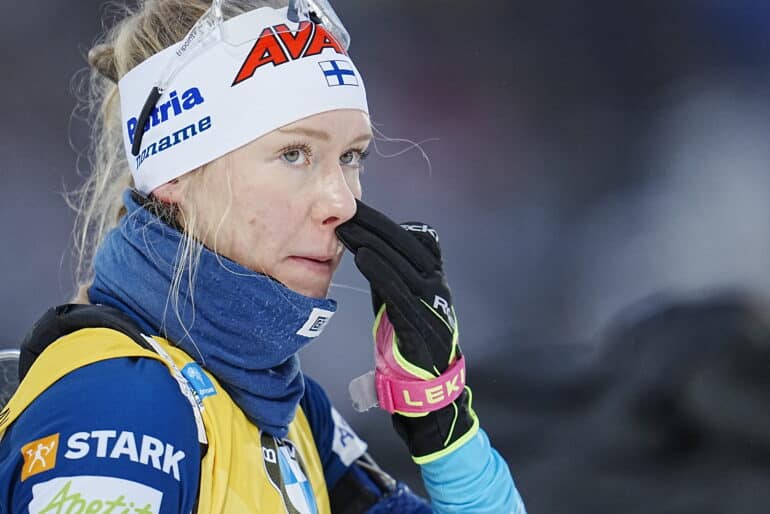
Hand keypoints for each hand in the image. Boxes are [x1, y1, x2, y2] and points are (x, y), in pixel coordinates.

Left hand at [336, 200, 477, 462]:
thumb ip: (391, 279)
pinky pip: (399, 291)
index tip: (358, 208)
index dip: (384, 223)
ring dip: (373, 242)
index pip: (410, 240)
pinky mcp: (421, 323)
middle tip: (349, 210)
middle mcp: (436, 285)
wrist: (430, 390)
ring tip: (347, 228)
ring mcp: (432, 303)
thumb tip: (369, 251)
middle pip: (405, 245)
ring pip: (402, 264)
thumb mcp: (402, 304)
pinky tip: (361, 256)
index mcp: (432, 278)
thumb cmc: (412, 346)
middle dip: (376, 225)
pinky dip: (381, 271)